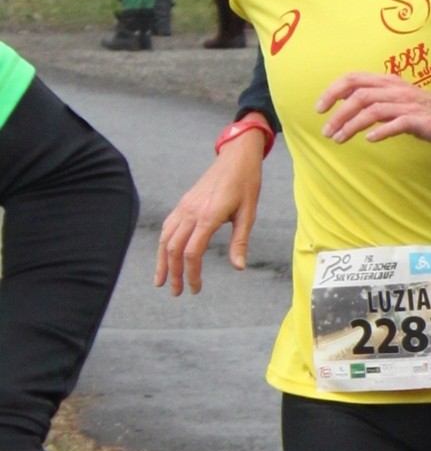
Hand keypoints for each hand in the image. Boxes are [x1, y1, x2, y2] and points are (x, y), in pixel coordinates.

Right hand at [155, 130, 264, 294]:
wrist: (236, 158)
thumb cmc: (246, 184)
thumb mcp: (249, 214)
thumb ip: (240, 242)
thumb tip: (238, 268)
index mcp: (208, 216)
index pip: (192, 253)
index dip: (191, 274)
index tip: (195, 289)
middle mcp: (191, 212)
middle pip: (173, 249)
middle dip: (173, 273)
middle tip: (176, 292)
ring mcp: (184, 207)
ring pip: (165, 238)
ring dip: (162, 261)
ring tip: (162, 280)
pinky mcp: (183, 204)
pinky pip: (167, 227)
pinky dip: (163, 244)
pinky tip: (164, 256)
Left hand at [316, 74, 430, 147]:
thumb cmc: (430, 111)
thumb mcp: (402, 99)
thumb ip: (379, 99)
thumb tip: (351, 105)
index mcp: (389, 82)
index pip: (353, 78)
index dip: (332, 91)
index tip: (319, 108)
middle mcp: (396, 89)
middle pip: (358, 95)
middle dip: (337, 113)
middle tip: (325, 131)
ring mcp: (408, 104)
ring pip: (372, 110)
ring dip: (351, 125)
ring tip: (339, 139)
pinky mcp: (419, 120)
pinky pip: (396, 124)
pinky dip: (380, 131)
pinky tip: (370, 140)